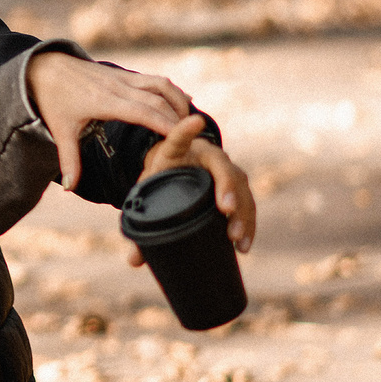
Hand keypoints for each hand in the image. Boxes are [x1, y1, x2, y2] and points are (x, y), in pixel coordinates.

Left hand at [23, 50, 194, 190]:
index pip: (142, 112)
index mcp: (104, 102)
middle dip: (178, 118)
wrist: (46, 68)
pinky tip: (185, 103)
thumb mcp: (59, 131)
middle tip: (194, 138)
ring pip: (161, 85)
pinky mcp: (125, 74)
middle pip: (157, 100)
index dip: (163, 124)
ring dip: (178, 102)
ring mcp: (123, 78)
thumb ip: (69, 160)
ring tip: (190, 123)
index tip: (181, 139)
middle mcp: (117, 86)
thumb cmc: (53, 101)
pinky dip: (172, 91)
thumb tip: (69, 188)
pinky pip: (155, 80)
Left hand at [126, 114, 256, 262]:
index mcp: (179, 149)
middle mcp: (208, 156)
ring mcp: (226, 171)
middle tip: (226, 211)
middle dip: (227, 189)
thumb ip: (137, 223)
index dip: (184, 130)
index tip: (194, 120)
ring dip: (242, 214)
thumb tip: (134, 261)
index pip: (179, 138)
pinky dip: (247, 224)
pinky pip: (247, 204)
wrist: (179, 169)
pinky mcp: (237, 188)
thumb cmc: (161, 178)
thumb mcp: (147, 193)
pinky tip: (244, 245)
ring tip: (236, 240)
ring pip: (241, 188)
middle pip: (223, 168)